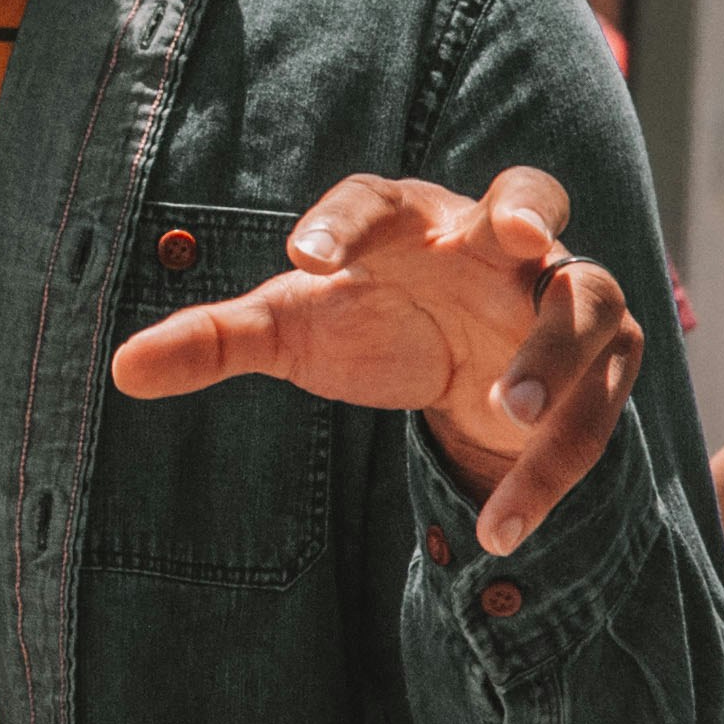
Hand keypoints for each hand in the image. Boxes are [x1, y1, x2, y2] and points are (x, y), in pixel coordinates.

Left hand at [107, 168, 643, 556]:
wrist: (463, 377)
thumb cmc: (372, 324)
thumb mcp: (293, 334)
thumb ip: (216, 342)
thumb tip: (120, 369)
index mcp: (411, 219)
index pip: (378, 197)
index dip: (343, 220)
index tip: (299, 260)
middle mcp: (495, 244)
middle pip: (533, 194)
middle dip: (525, 209)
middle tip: (505, 234)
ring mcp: (559, 300)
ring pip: (584, 304)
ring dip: (552, 351)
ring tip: (501, 406)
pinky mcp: (602, 370)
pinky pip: (594, 412)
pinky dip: (548, 468)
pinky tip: (497, 529)